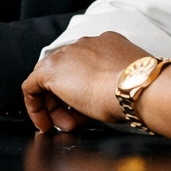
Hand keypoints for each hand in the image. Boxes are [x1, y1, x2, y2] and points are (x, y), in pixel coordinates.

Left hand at [21, 31, 149, 132]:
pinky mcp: (50, 69)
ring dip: (56, 108)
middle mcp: (84, 45)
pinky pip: (32, 87)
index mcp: (107, 44)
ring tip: (69, 126)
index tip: (90, 112)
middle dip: (69, 102)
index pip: (86, 68)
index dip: (85, 93)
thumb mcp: (125, 86)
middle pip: (66, 74)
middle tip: (76, 123)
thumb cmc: (138, 91)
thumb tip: (102, 102)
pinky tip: (45, 124)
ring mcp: (66, 54)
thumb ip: (111, 87)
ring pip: (50, 81)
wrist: (135, 87)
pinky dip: (36, 107)